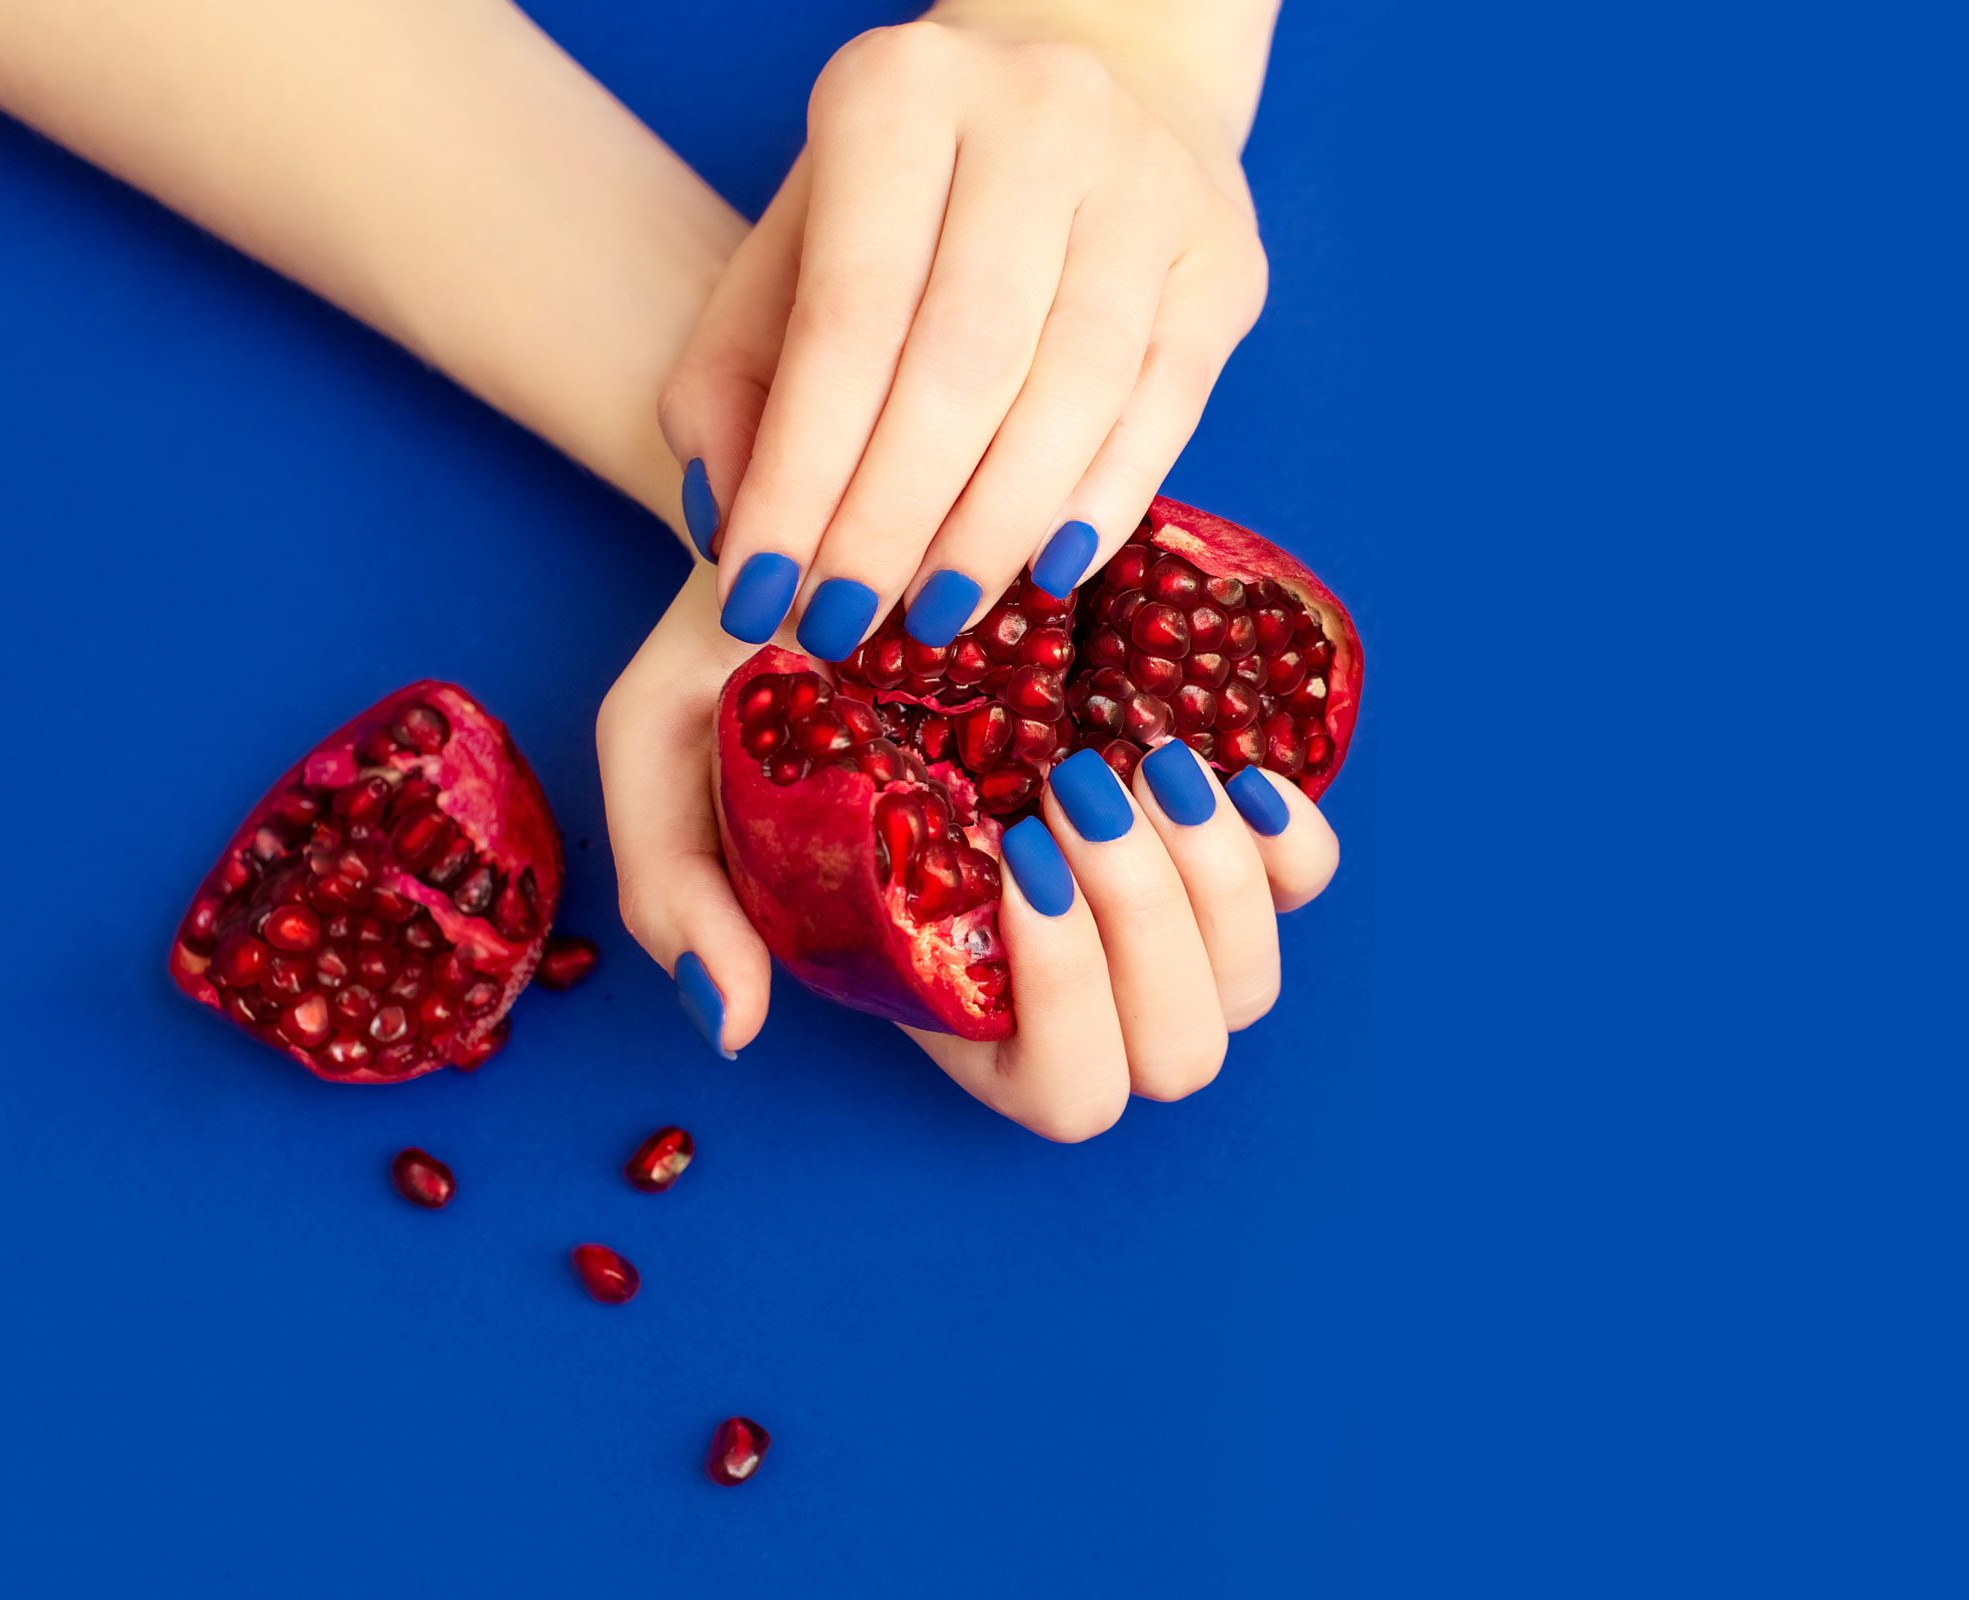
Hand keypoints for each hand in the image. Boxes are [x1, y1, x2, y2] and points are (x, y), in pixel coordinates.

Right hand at [598, 572, 1338, 1140]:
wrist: (833, 541)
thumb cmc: (742, 667)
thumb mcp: (662, 756)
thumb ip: (675, 893)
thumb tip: (734, 1023)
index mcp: (948, 994)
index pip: (1064, 1090)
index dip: (1071, 1007)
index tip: (1017, 860)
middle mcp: (1060, 969)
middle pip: (1178, 1052)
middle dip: (1150, 931)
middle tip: (1073, 790)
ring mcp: (1144, 901)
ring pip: (1250, 980)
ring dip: (1215, 883)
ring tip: (1139, 764)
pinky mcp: (1203, 815)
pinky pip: (1307, 880)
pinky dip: (1287, 843)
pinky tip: (1220, 770)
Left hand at [659, 9, 1273, 660]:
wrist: (1092, 85)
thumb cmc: (909, 203)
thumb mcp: (789, 255)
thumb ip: (735, 385)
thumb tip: (732, 528)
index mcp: (899, 94)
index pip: (844, 323)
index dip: (799, 477)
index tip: (759, 596)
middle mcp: (1038, 113)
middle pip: (962, 363)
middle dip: (891, 521)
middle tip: (843, 625)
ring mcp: (1149, 179)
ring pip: (1071, 392)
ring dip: (991, 530)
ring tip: (932, 614)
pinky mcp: (1226, 256)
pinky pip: (1162, 407)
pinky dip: (1098, 505)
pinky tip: (1039, 569)